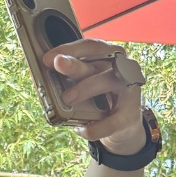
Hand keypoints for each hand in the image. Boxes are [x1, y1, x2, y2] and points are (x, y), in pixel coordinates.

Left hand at [41, 38, 145, 152]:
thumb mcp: (87, 83)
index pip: (90, 47)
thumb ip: (72, 77)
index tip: (48, 58)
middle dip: (75, 64)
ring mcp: (129, 90)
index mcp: (108, 57)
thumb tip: (44, 78)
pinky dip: (95, 127)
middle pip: (96, 63)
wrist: (123, 124)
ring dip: (85, 88)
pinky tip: (81, 130)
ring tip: (67, 98)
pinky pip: (112, 121)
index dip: (69, 49)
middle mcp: (121, 68)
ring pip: (106, 82)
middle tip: (57, 65)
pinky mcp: (131, 114)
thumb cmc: (100, 96)